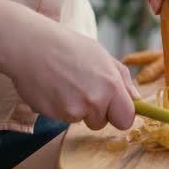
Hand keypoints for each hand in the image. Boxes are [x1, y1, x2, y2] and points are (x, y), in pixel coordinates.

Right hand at [0, 3, 139, 129]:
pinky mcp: (53, 114)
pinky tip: (54, 87)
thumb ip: (123, 80)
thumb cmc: (70, 47)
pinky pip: (62, 117)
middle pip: (102, 123)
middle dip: (97, 113)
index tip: (115, 109)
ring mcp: (72, 109)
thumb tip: (137, 99)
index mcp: (111, 85)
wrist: (31, 45)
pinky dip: (59, 107)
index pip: (126, 120)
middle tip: (85, 89)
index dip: (121, 115)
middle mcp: (94, 101)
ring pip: (81, 120)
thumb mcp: (103, 56)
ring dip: (76, 108)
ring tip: (67, 83)